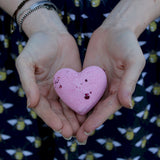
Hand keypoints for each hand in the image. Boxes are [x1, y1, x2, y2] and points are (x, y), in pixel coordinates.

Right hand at [16, 28, 81, 138]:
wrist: (53, 34)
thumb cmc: (37, 46)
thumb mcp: (26, 62)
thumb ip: (28, 83)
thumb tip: (31, 104)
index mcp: (38, 90)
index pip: (44, 109)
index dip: (51, 119)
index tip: (60, 128)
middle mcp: (51, 92)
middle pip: (58, 111)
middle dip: (64, 123)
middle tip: (72, 133)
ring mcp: (64, 88)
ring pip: (69, 107)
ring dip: (74, 118)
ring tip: (81, 129)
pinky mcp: (75, 82)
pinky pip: (79, 96)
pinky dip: (83, 105)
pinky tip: (88, 113)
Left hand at [76, 26, 145, 142]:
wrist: (114, 31)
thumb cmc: (127, 44)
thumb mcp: (133, 60)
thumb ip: (129, 82)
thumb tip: (127, 104)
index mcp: (119, 89)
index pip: (107, 108)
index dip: (97, 119)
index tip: (86, 130)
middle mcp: (107, 89)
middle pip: (96, 109)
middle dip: (86, 123)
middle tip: (75, 136)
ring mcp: (95, 83)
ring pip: (86, 102)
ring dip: (78, 115)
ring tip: (67, 126)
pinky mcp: (86, 76)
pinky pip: (79, 89)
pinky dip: (72, 99)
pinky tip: (63, 107)